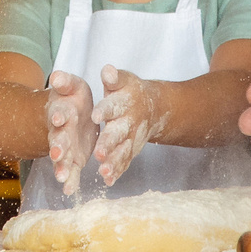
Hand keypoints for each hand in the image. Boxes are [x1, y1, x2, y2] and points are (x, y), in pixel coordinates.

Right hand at [44, 70, 96, 197]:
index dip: (58, 115)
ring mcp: (65, 146)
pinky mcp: (73, 158)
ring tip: (61, 178)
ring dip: (61, 167)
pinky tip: (69, 190)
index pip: (58, 113)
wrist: (69, 113)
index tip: (59, 118)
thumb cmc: (71, 98)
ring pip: (61, 158)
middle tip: (58, 154)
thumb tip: (57, 75)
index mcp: (61, 111)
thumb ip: (64, 82)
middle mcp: (60, 131)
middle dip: (57, 146)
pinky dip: (70, 180)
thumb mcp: (70, 86)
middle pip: (57, 139)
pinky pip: (71, 170)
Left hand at [92, 65, 170, 185]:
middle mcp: (129, 122)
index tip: (95, 115)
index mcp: (124, 102)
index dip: (106, 110)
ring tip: (103, 172)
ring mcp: (132, 139)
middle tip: (98, 153)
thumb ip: (114, 77)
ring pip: (122, 151)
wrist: (155, 107)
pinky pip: (125, 162)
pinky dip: (117, 171)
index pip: (114, 105)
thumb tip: (107, 70)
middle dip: (109, 143)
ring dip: (113, 162)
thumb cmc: (130, 91)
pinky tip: (108, 181)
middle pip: (118, 133)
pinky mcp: (131, 150)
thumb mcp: (123, 80)